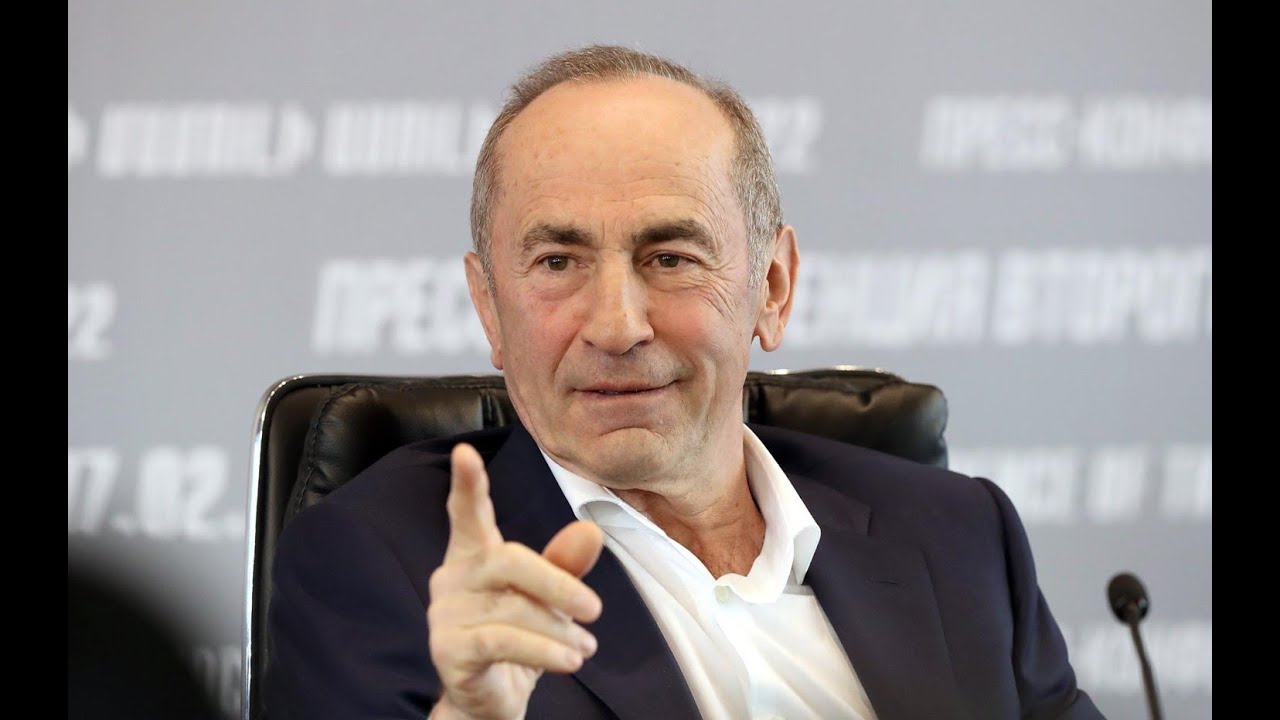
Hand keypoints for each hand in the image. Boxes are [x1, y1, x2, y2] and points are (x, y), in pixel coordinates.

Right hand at [427, 443, 604, 719]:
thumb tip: (591, 530)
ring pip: (511, 607)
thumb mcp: (547, 599)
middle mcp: (452, 579)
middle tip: (594, 608)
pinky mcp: (448, 650)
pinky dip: (544, 650)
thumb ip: (564, 564)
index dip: (468, 485)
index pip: (468, 514)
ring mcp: (445, 615)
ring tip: (585, 646)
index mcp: (473, 556)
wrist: (491, 701)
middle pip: (507, 560)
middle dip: (557, 582)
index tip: (464, 452)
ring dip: (559, 628)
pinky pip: (502, 641)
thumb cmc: (517, 638)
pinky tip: (569, 660)